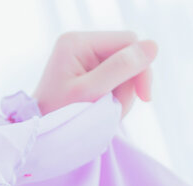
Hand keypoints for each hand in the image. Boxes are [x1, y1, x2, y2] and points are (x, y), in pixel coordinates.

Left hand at [34, 31, 157, 117]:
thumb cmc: (57, 118)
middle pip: (129, 55)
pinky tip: (103, 110)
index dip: (141, 67)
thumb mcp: (90, 93)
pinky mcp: (90, 72)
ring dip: (123, 95)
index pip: (128, 41)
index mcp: (77, 42)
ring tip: (104, 113)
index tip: (145, 97)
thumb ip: (120, 68)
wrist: (39, 138)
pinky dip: (116, 98)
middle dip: (128, 85)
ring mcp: (86, 58)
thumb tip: (153, 46)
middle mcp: (81, 44)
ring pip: (126, 71)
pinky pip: (118, 80)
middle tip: (114, 109)